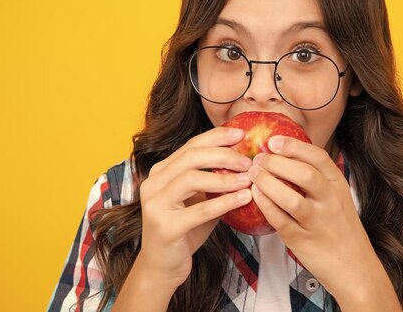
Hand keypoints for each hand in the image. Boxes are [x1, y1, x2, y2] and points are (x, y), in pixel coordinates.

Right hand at [134, 127, 253, 290]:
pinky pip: (199, 210)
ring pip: (192, 179)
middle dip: (224, 155)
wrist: (162, 268)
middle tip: (249, 161)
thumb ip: (214, 180)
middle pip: (191, 157)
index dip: (217, 137)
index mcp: (160, 172)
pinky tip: (244, 199)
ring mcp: (156, 205)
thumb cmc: (185, 230)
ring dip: (225, 177)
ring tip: (249, 179)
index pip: (190, 145)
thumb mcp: (199, 199)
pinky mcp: (165, 227)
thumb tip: (247, 162)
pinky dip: (225, 202)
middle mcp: (153, 183)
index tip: (241, 135)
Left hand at [247, 136, 400, 309]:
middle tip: (258, 158)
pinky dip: (266, 205)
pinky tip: (255, 196)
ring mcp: (318, 222)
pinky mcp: (303, 240)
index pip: (318, 157)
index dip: (294, 146)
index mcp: (338, 186)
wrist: (355, 268)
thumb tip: (287, 156)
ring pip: (291, 197)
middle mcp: (330, 201)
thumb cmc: (340, 229)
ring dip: (268, 183)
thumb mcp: (337, 198)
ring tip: (253, 174)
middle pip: (303, 174)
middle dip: (277, 162)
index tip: (273, 140)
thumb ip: (318, 180)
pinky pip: (281, 220)